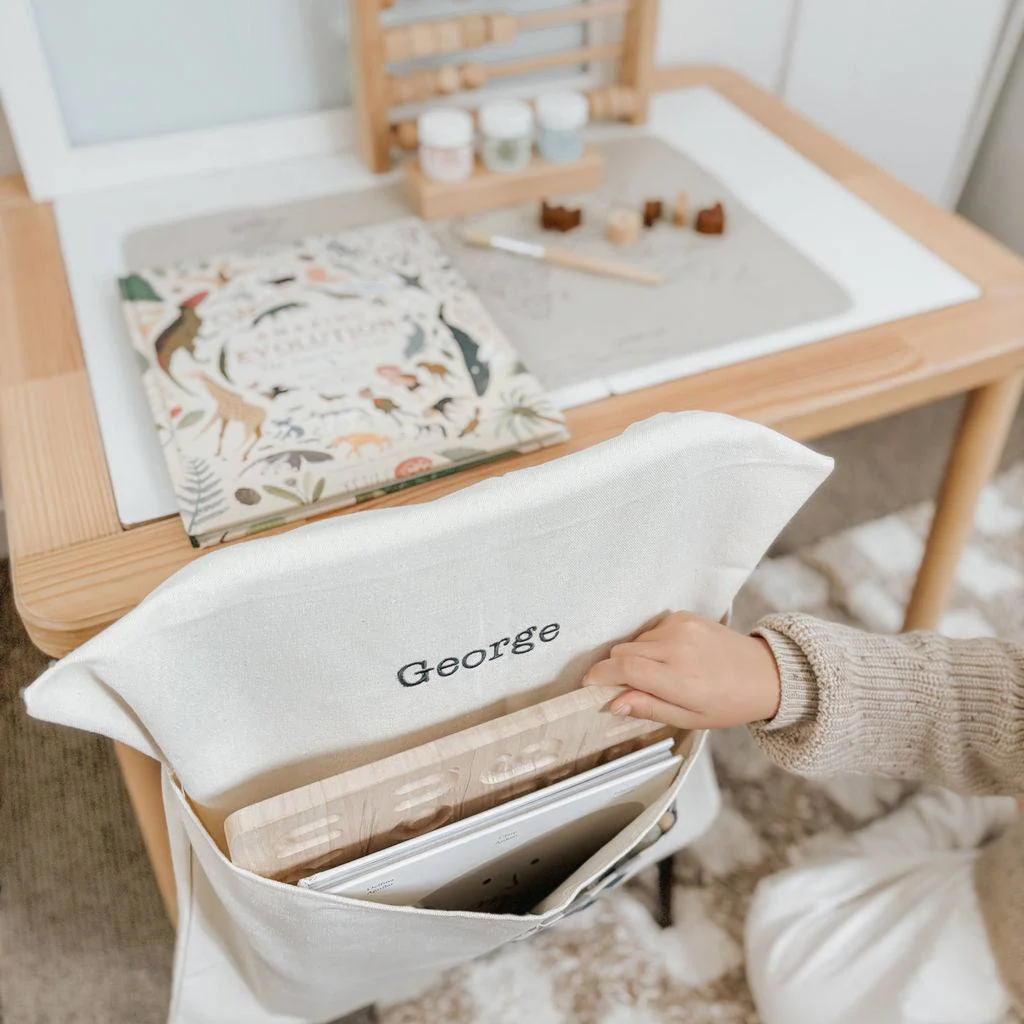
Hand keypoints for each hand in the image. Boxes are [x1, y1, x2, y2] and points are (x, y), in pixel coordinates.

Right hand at [582, 611, 781, 729]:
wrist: (763, 674)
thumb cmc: (727, 703)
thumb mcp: (688, 719)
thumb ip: (648, 708)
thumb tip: (612, 703)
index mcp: (679, 679)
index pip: (624, 670)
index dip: (599, 677)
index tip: (588, 686)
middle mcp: (677, 648)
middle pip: (622, 653)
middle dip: (616, 670)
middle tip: (626, 687)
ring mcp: (680, 627)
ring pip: (634, 641)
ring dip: (634, 657)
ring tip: (656, 674)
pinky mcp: (684, 616)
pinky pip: (650, 630)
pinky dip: (650, 644)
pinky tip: (668, 657)